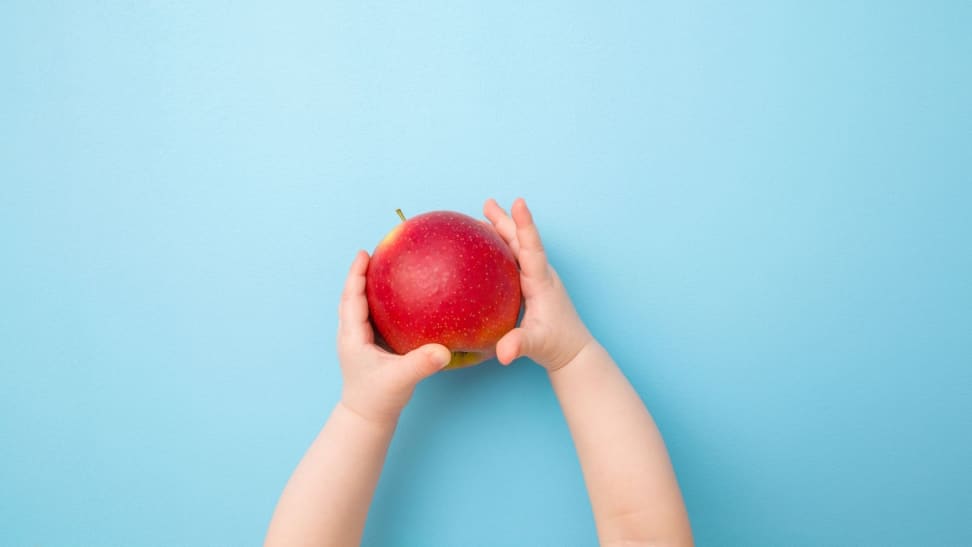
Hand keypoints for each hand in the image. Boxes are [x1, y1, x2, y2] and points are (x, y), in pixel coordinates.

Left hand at [336, 251, 451, 424]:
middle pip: (352, 296)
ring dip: (369, 286)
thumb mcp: (400, 380)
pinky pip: (374, 316)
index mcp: (353, 337)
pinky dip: (381, 301)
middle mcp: (353, 334)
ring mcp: (360, 340)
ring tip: (385, 267)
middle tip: (375, 252)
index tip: (364, 253)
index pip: (352, 298)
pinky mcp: (370, 347)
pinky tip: (400, 297)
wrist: (367, 419)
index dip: (356, 274)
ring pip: (361, 306)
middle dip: (361, 273)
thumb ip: (420, 365)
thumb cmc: (379, 399)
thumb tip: (444, 351)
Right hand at [484, 198, 593, 371]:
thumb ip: (519, 345)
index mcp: (541, 282)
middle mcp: (540, 275)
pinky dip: (502, 247)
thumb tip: (504, 354)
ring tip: (484, 216)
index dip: (524, 225)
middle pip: (521, 241)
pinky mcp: (532, 285)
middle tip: (488, 203)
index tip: (519, 202)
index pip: (531, 248)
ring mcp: (537, 279)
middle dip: (505, 221)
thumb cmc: (556, 346)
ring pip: (518, 248)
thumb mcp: (536, 345)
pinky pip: (515, 259)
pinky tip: (488, 247)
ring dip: (502, 230)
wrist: (572, 351)